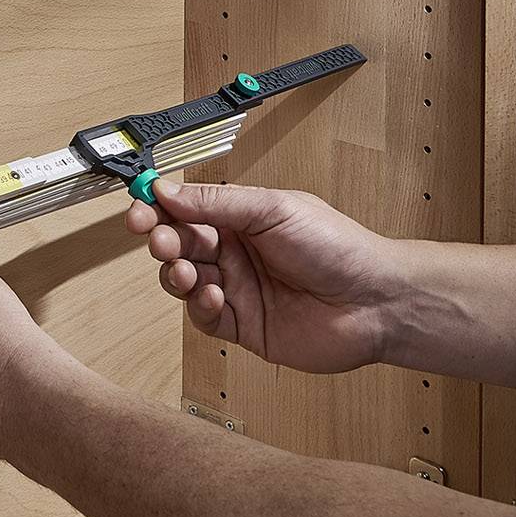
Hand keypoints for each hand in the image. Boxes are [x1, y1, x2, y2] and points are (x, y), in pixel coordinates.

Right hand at [124, 183, 407, 373]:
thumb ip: (217, 202)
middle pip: (180, 245)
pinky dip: (198, 307)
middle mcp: (236, 253)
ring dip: (176, 274)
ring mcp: (238, 290)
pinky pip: (203, 318)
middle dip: (164, 241)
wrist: (375, 300)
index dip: (159, 209)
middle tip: (160, 240)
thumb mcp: (273, 209)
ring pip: (184, 282)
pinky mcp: (243, 327)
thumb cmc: (338, 248)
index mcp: (243, 218)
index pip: (187, 210)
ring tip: (186, 271)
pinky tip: (211, 296)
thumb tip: (167, 189)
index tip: (141, 209)